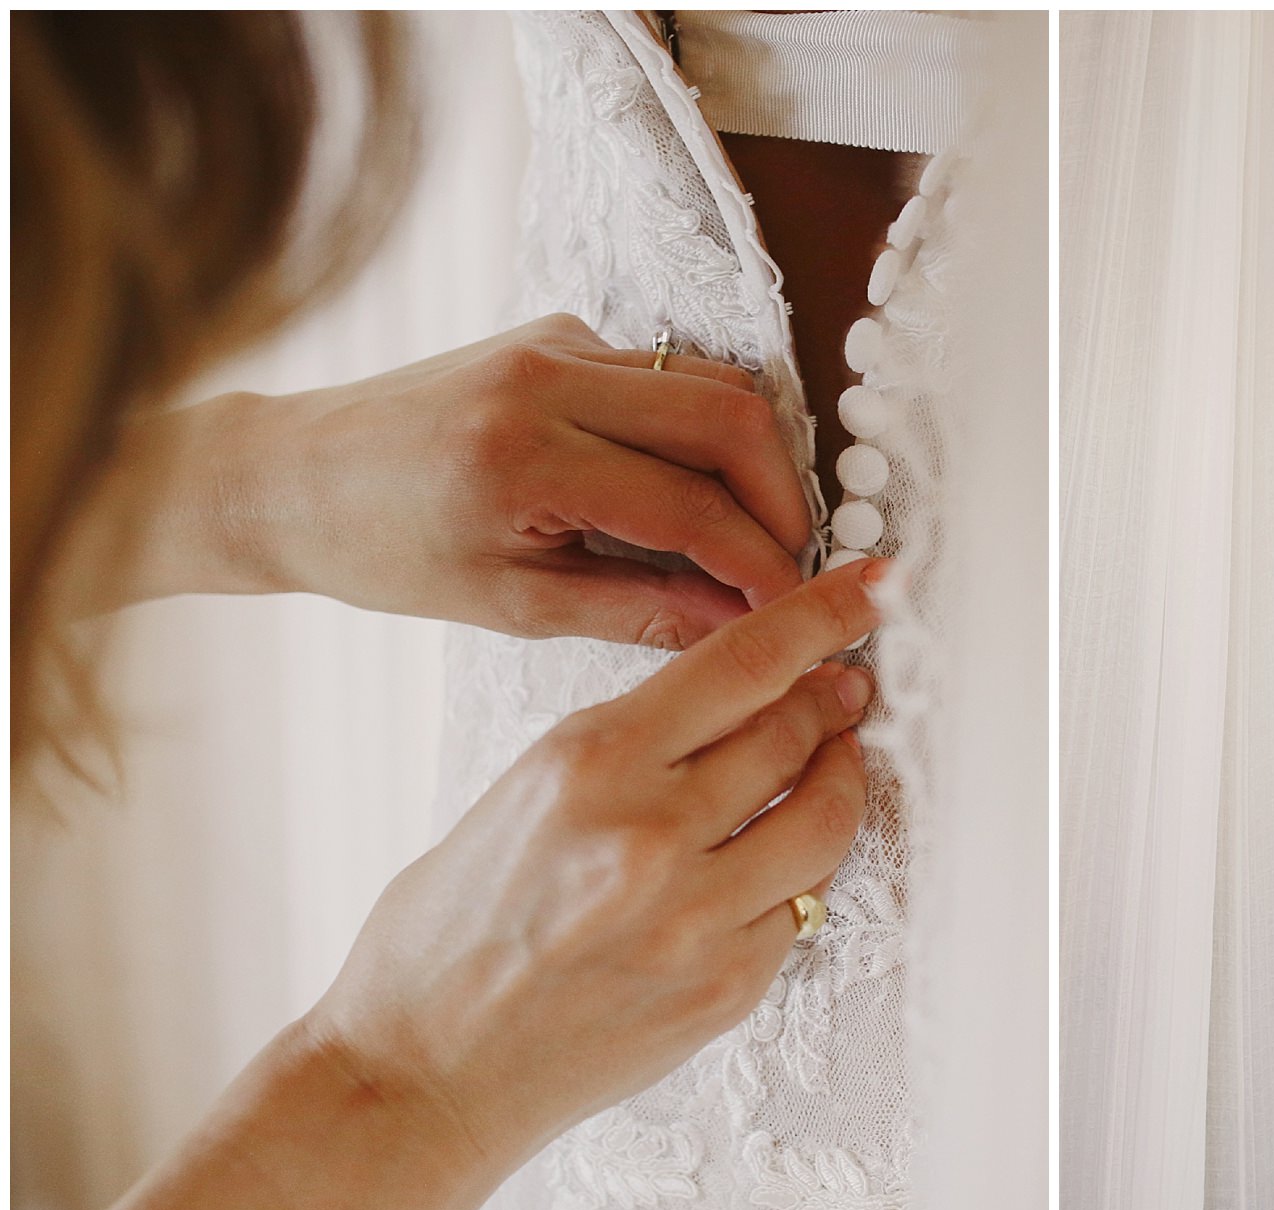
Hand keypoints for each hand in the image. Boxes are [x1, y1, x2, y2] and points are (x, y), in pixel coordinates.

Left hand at [151, 314, 815, 646]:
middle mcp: (546, 379)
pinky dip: (710, 433)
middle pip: (730, 417)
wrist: (288, 475)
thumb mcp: (513, 606)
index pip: (690, 506)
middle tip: (793, 568)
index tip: (798, 611)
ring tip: (760, 536)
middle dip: (783, 500)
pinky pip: (672, 372)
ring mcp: (555, 342)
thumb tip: (745, 625)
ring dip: (757, 461)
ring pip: (715, 383)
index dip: (760, 566)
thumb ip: (641, 611)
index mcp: (523, 457)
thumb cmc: (383, 552)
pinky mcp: (558, 333)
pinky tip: (703, 494)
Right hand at [304, 556, 884, 1168]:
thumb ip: (625, 748)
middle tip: (844, 692)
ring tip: (831, 765)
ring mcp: (698, 917)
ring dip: (838, 781)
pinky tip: (776, 862)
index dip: (824, 616)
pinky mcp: (726, 986)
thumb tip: (729, 708)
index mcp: (588, 762)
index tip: (871, 590)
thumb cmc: (445, 939)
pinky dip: (798, 872)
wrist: (420, 1075)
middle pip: (795, 733)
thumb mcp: (518, 796)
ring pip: (823, 819)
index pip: (744, 662)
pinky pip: (800, 905)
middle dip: (830, 702)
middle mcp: (650, 833)